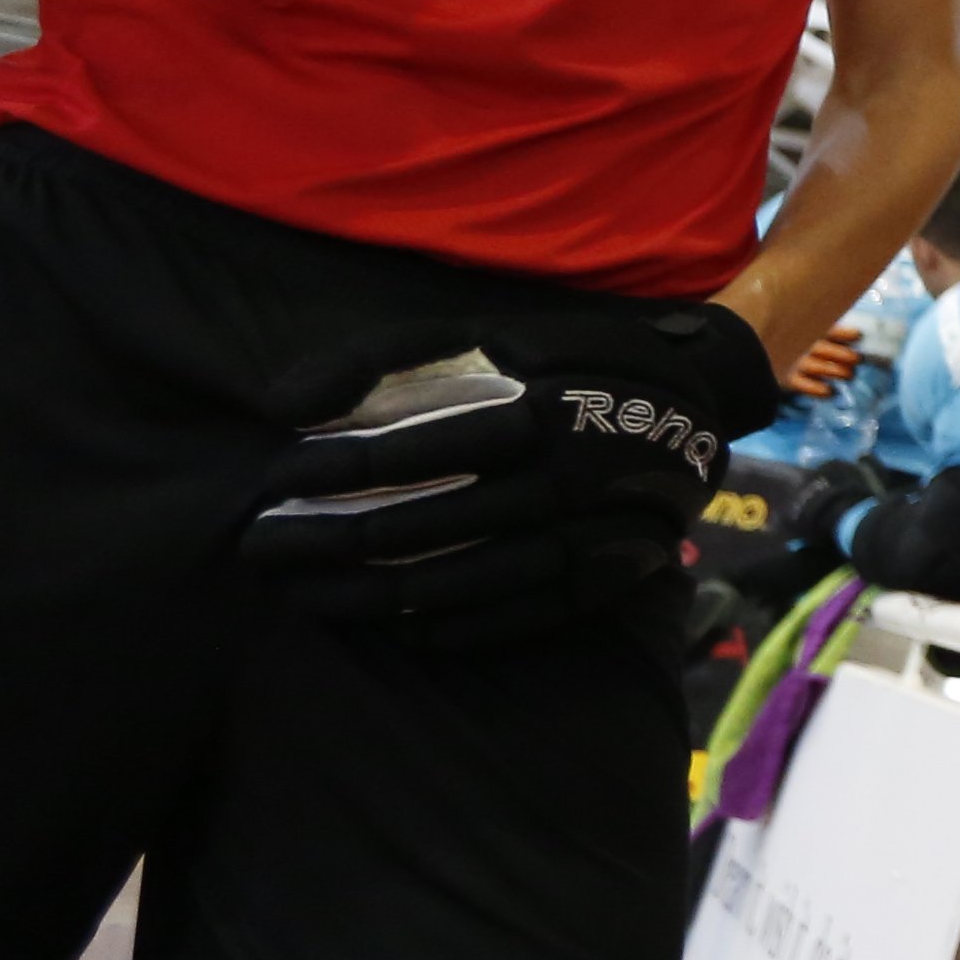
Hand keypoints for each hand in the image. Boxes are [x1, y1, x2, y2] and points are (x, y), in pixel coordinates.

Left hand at [241, 298, 789, 644]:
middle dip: (325, 542)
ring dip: (366, 597)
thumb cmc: (572, 359)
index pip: (413, 454)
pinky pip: (510, 620)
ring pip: (457, 586)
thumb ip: (386, 355)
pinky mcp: (604, 581)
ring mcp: (589, 542)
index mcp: (542, 412)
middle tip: (259, 547)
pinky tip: (387, 628)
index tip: (275, 479)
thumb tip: (281, 404)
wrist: (699, 402)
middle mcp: (568, 485)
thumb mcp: (492, 329)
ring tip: (301, 594)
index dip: (334, 471)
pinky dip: (442, 629)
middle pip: (422, 529)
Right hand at [785, 325, 866, 397]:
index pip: (828, 331)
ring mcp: (796, 364)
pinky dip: (820, 390)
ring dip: (838, 372)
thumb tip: (859, 338)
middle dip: (845, 355)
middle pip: (826, 350)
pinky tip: (831, 392)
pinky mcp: (790, 380)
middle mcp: (803, 346)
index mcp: (812, 332)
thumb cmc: (805, 345)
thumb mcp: (818, 335)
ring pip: (819, 368)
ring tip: (849, 376)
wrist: (776, 359)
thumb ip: (835, 335)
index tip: (857, 336)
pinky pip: (806, 386)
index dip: (843, 333)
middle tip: (857, 359)